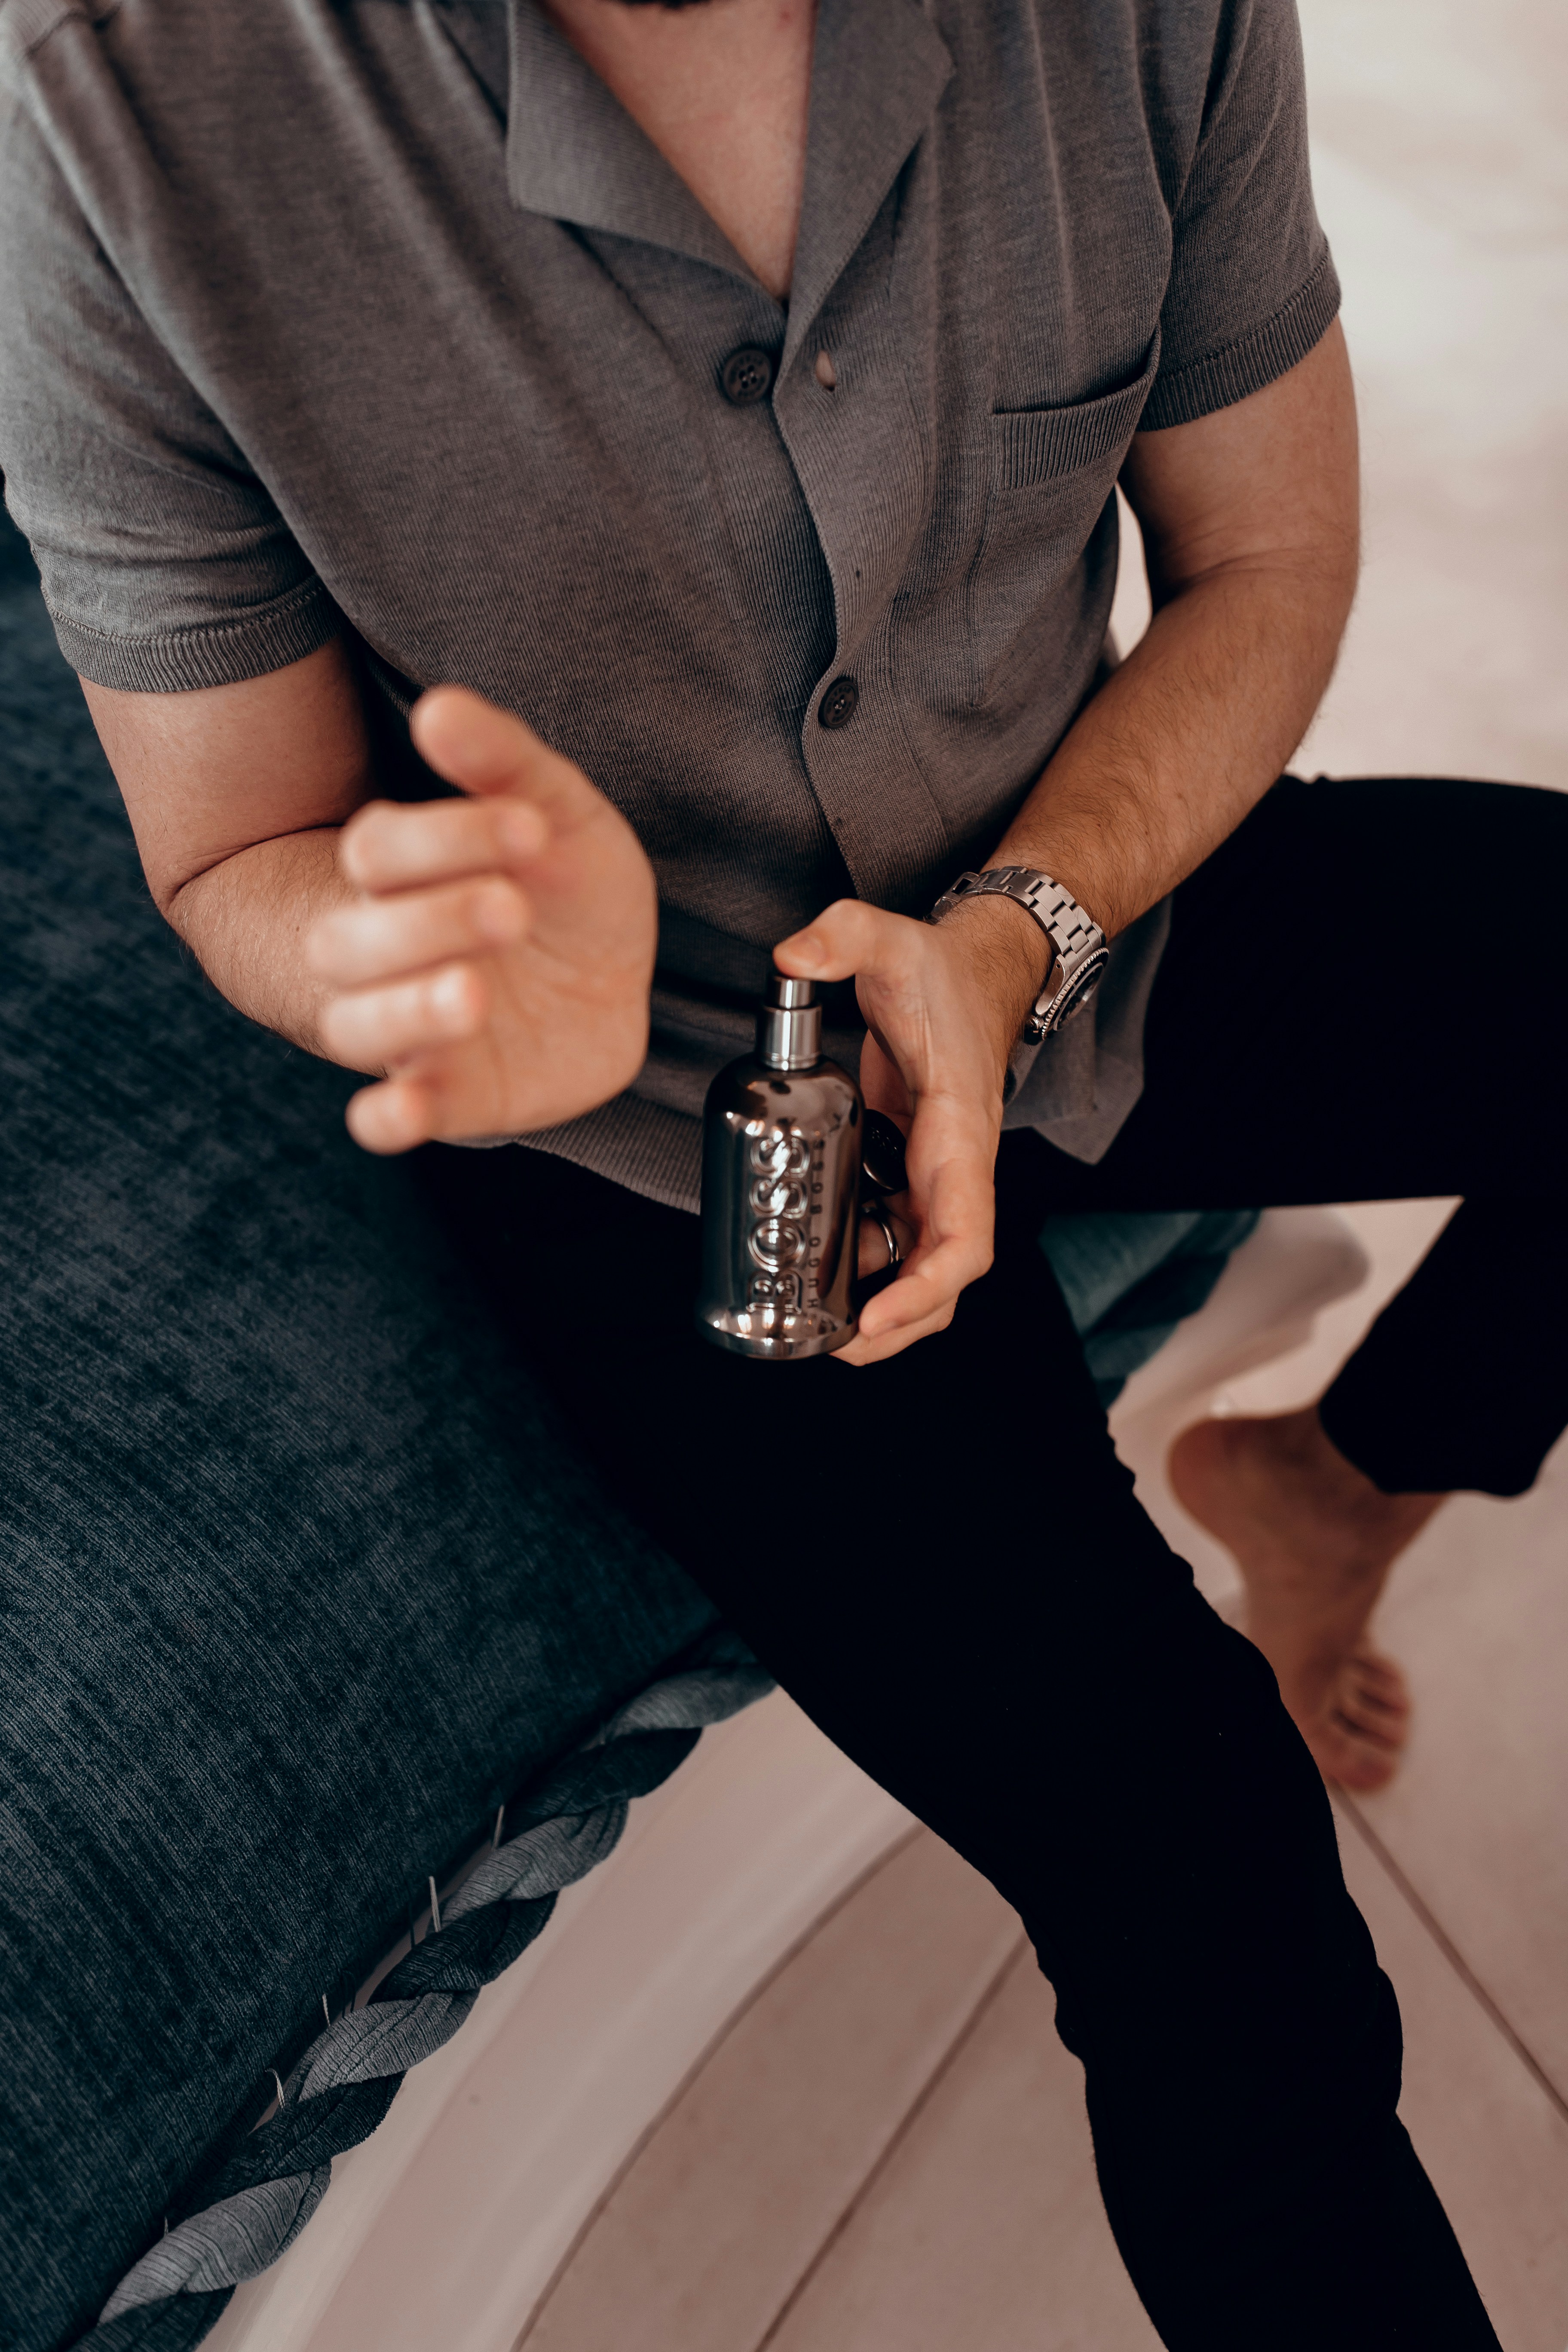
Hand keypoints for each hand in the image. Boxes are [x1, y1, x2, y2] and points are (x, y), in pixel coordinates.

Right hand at [307, 687, 656, 1152]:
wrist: (610, 983)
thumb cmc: (569, 890)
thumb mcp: (557, 813)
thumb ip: (503, 761)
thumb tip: (441, 706)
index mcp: (405, 876)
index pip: (377, 852)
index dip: (441, 839)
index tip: (530, 829)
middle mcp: (391, 954)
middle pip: (349, 942)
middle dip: (427, 922)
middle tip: (511, 907)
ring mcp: (413, 1030)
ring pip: (359, 1026)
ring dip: (407, 1011)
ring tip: (474, 994)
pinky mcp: (449, 1096)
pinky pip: (387, 1116)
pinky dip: (386, 1120)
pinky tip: (402, 1111)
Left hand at [773, 895, 1049, 1364]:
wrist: (977, 970)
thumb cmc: (942, 968)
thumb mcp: (890, 936)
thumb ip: (842, 933)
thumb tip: (791, 955)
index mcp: (957, 1133)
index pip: (964, 1235)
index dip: (926, 1288)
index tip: (877, 1318)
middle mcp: (953, 1167)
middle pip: (944, 1274)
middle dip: (899, 1325)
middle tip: (833, 1346)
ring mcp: (933, 1173)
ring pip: (921, 1265)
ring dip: (878, 1305)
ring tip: (815, 1327)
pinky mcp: (910, 1169)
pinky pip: (894, 1235)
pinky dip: (862, 1264)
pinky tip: (815, 1272)